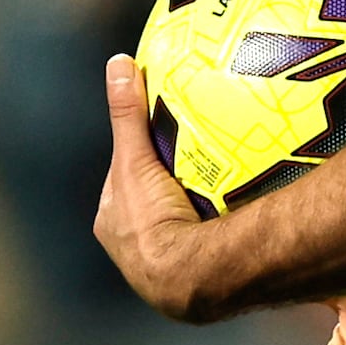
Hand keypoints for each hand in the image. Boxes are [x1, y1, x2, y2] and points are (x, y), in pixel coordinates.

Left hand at [93, 54, 218, 320]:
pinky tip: (235, 219)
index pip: (124, 180)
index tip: (163, 140)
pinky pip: (202, 244)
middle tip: (196, 163)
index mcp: (111, 223)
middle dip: (168, 185)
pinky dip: (213, 231)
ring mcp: (160, 268)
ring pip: (178, 226)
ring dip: (195, 211)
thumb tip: (118, 63)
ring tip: (223, 190)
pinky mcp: (190, 281)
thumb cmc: (152, 221)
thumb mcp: (133, 159)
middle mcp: (130, 250)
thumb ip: (127, 113)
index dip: (140, 158)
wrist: (188, 279)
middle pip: (151, 203)